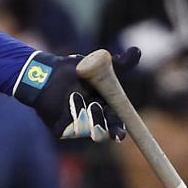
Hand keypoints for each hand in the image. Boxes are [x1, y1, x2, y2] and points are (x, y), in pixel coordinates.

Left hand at [21, 48, 141, 142]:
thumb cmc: (75, 70)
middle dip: (103, 124)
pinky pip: (73, 129)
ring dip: (85, 112)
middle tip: (96, 106)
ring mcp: (77, 126)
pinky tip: (67, 100)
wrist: (50, 73)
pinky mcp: (62, 130)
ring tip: (76, 95)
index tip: (120, 135)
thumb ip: (121, 62)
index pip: (116, 124)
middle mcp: (93, 120)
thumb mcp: (100, 66)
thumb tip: (137, 51)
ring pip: (88, 130)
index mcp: (105, 109)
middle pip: (104, 133)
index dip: (119, 131)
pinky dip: (73, 113)